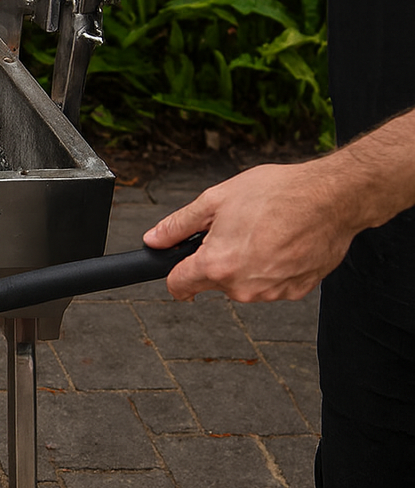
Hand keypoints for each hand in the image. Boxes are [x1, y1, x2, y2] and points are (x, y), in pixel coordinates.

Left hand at [143, 161, 358, 301]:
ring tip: (264, 232)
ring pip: (243, 283)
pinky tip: (283, 243)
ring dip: (246, 263)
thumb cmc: (279, 194)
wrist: (332, 198)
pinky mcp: (296, 291)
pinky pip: (271, 284)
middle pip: (213, 282)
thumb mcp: (216, 200)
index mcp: (217, 265)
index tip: (178, 264)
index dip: (174, 272)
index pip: (178, 286)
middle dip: (217, 259)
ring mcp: (271, 293)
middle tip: (235, 230)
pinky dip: (272, 267)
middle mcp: (243, 287)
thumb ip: (179, 225)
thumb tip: (155, 239)